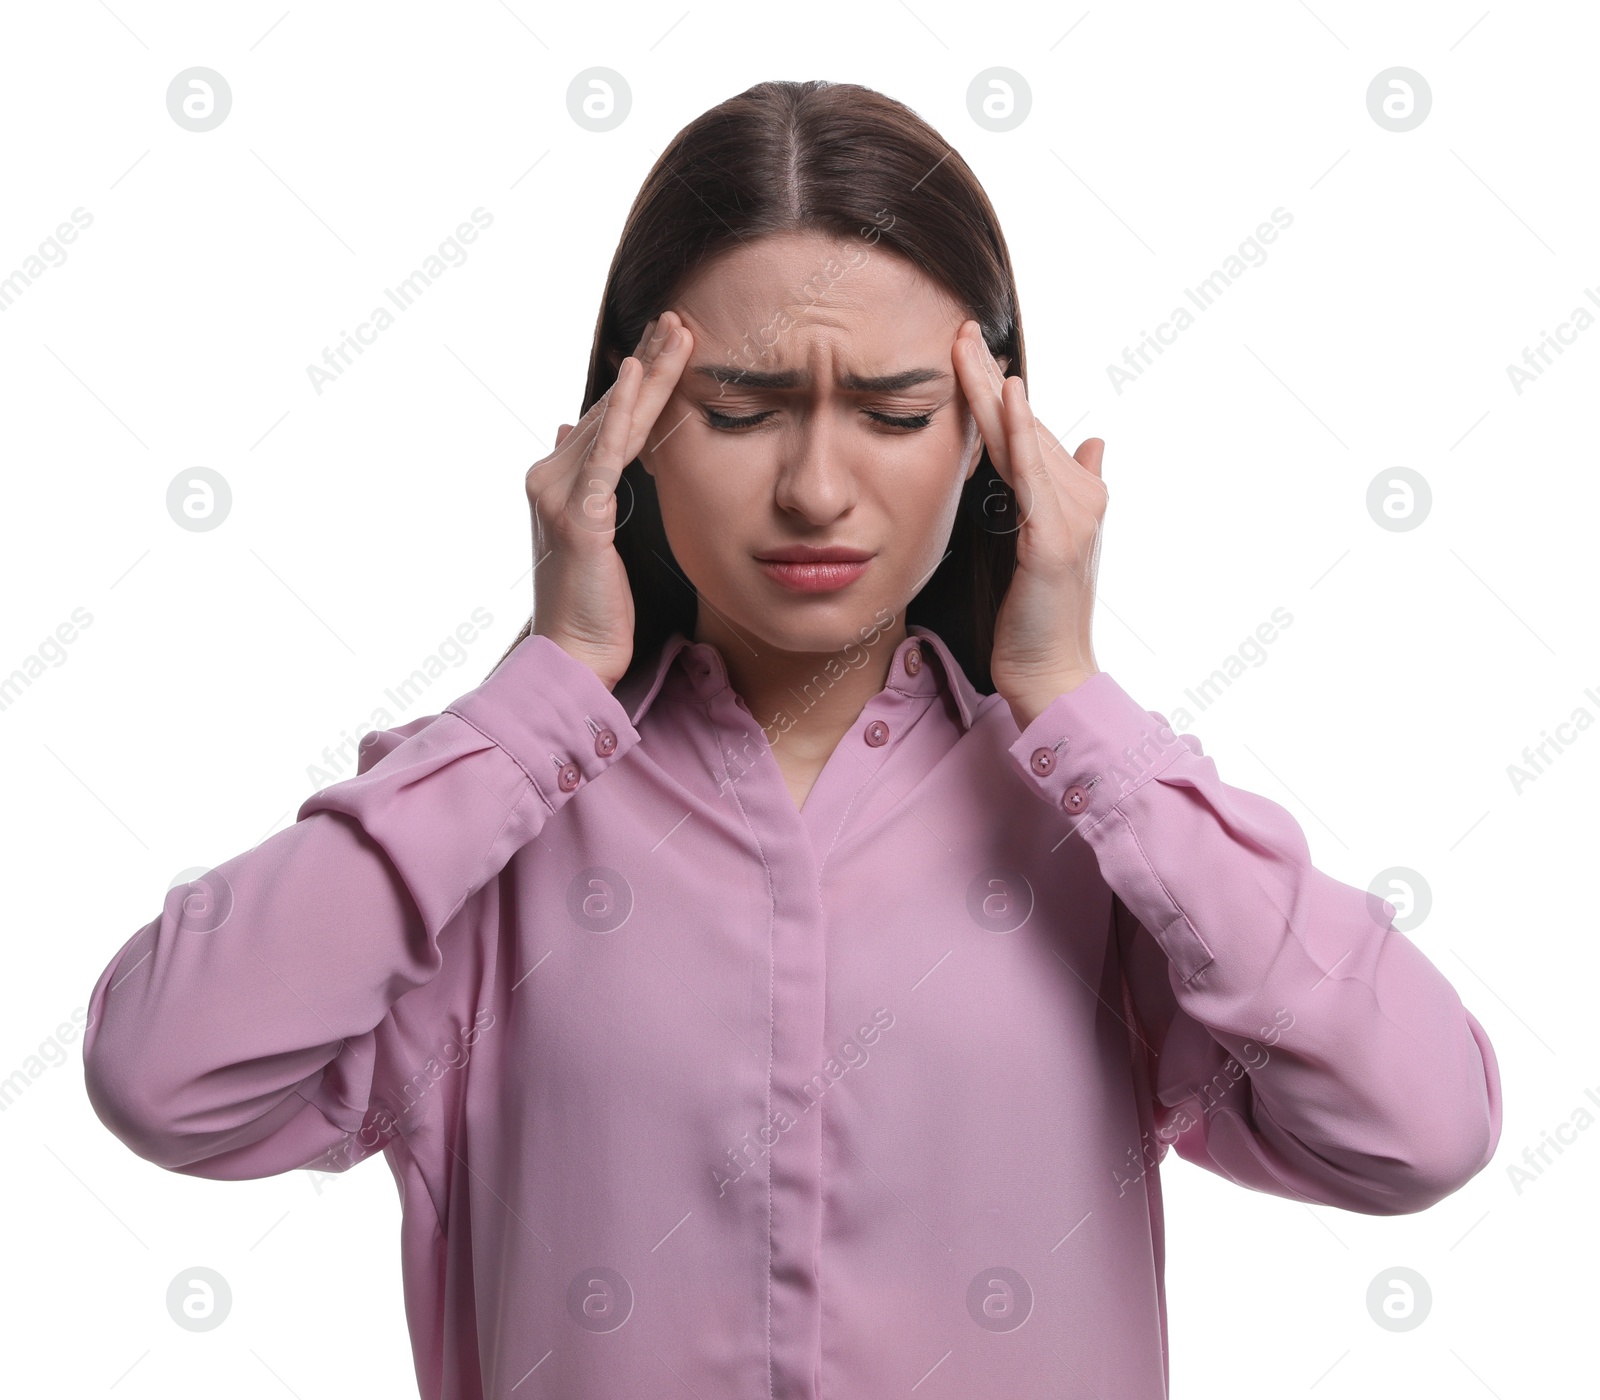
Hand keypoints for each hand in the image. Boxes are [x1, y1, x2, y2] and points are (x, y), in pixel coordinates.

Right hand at [527, 311, 694, 688]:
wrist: (576, 657)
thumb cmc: (597, 607)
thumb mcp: (594, 535)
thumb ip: (588, 484)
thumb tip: (574, 434)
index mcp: (558, 481)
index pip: (607, 419)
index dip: (638, 380)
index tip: (668, 343)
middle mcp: (550, 478)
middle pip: (612, 409)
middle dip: (648, 362)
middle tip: (678, 318)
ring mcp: (560, 494)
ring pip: (614, 420)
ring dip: (647, 371)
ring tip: (676, 331)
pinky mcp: (578, 515)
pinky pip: (605, 452)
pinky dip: (623, 411)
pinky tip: (638, 374)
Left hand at [951, 320, 1107, 730]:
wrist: (1052, 675)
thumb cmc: (1037, 620)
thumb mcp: (1044, 547)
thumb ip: (1059, 494)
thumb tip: (1094, 443)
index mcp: (1069, 496)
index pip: (1025, 432)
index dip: (997, 392)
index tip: (968, 349)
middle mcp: (1077, 496)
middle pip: (1022, 424)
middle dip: (987, 375)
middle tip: (959, 326)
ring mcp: (1069, 516)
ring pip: (1023, 437)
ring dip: (994, 388)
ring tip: (967, 344)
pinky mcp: (1053, 539)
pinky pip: (1031, 474)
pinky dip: (1019, 432)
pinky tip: (1006, 395)